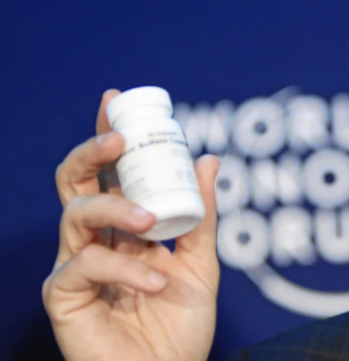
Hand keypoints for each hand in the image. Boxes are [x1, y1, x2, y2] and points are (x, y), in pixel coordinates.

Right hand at [43, 90, 219, 360]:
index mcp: (127, 228)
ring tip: (152, 225)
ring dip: (118, 210)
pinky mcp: (62, 295)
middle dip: (92, 152)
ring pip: (76, 213)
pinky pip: (83, 264)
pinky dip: (123, 268)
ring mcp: (76, 265)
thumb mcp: (202, 264)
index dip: (108, 136)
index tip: (116, 100)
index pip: (111, 173)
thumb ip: (201, 216)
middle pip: (76, 182)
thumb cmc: (181, 325)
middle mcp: (97, 240)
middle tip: (118, 141)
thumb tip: (209, 159)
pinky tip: (154, 282)